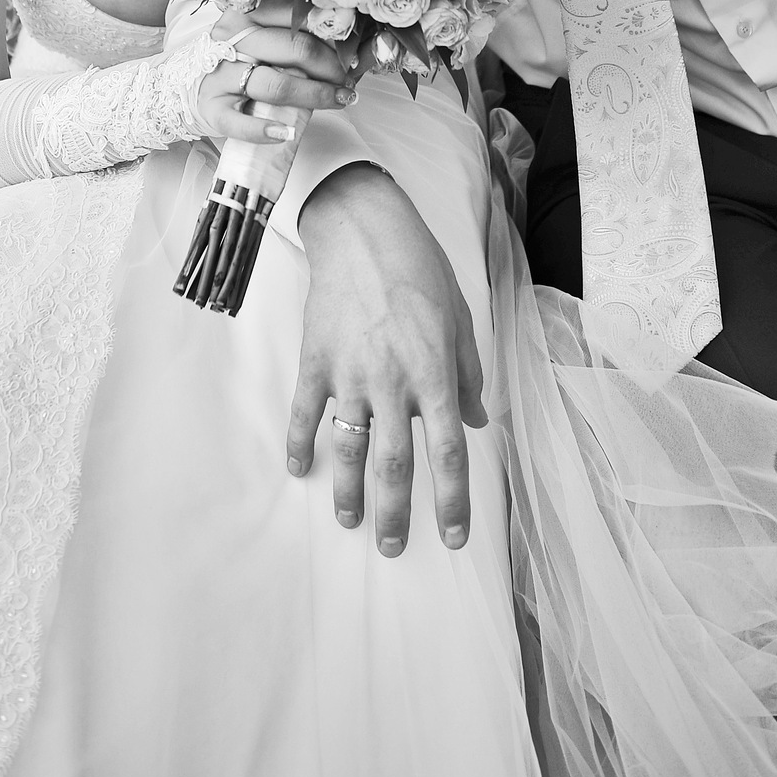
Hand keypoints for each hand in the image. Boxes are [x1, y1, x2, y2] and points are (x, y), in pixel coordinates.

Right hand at [197, 0, 353, 144]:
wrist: (182, 88)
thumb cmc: (232, 62)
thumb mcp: (253, 38)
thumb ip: (287, 34)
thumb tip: (343, 44)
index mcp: (244, 16)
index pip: (296, 18)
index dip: (331, 36)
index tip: (351, 53)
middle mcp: (230, 41)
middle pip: (295, 49)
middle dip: (331, 68)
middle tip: (349, 80)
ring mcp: (219, 76)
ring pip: (277, 85)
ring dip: (316, 96)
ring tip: (339, 100)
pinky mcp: (211, 109)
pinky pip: (240, 123)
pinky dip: (266, 130)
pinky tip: (288, 132)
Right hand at [289, 164, 486, 557]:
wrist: (361, 229)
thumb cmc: (418, 267)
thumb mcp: (459, 317)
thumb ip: (467, 374)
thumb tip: (477, 420)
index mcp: (434, 374)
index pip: (449, 454)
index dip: (453, 501)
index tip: (454, 536)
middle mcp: (392, 383)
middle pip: (395, 466)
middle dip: (396, 514)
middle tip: (394, 547)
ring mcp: (349, 374)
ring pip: (348, 450)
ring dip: (348, 492)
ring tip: (350, 521)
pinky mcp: (315, 361)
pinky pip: (304, 413)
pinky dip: (299, 444)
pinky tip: (299, 469)